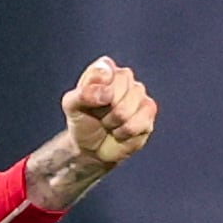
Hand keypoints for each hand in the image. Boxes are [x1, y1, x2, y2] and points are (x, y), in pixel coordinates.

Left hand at [26, 56, 155, 209]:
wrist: (89, 151)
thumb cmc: (79, 126)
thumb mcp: (74, 105)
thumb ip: (85, 91)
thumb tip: (102, 85)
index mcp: (106, 72)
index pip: (107, 70)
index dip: (99, 87)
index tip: (91, 102)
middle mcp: (125, 81)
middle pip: (123, 88)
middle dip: (108, 108)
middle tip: (99, 119)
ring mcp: (139, 97)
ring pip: (134, 105)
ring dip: (118, 122)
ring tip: (109, 128)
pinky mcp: (149, 116)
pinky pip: (144, 121)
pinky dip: (130, 132)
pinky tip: (121, 135)